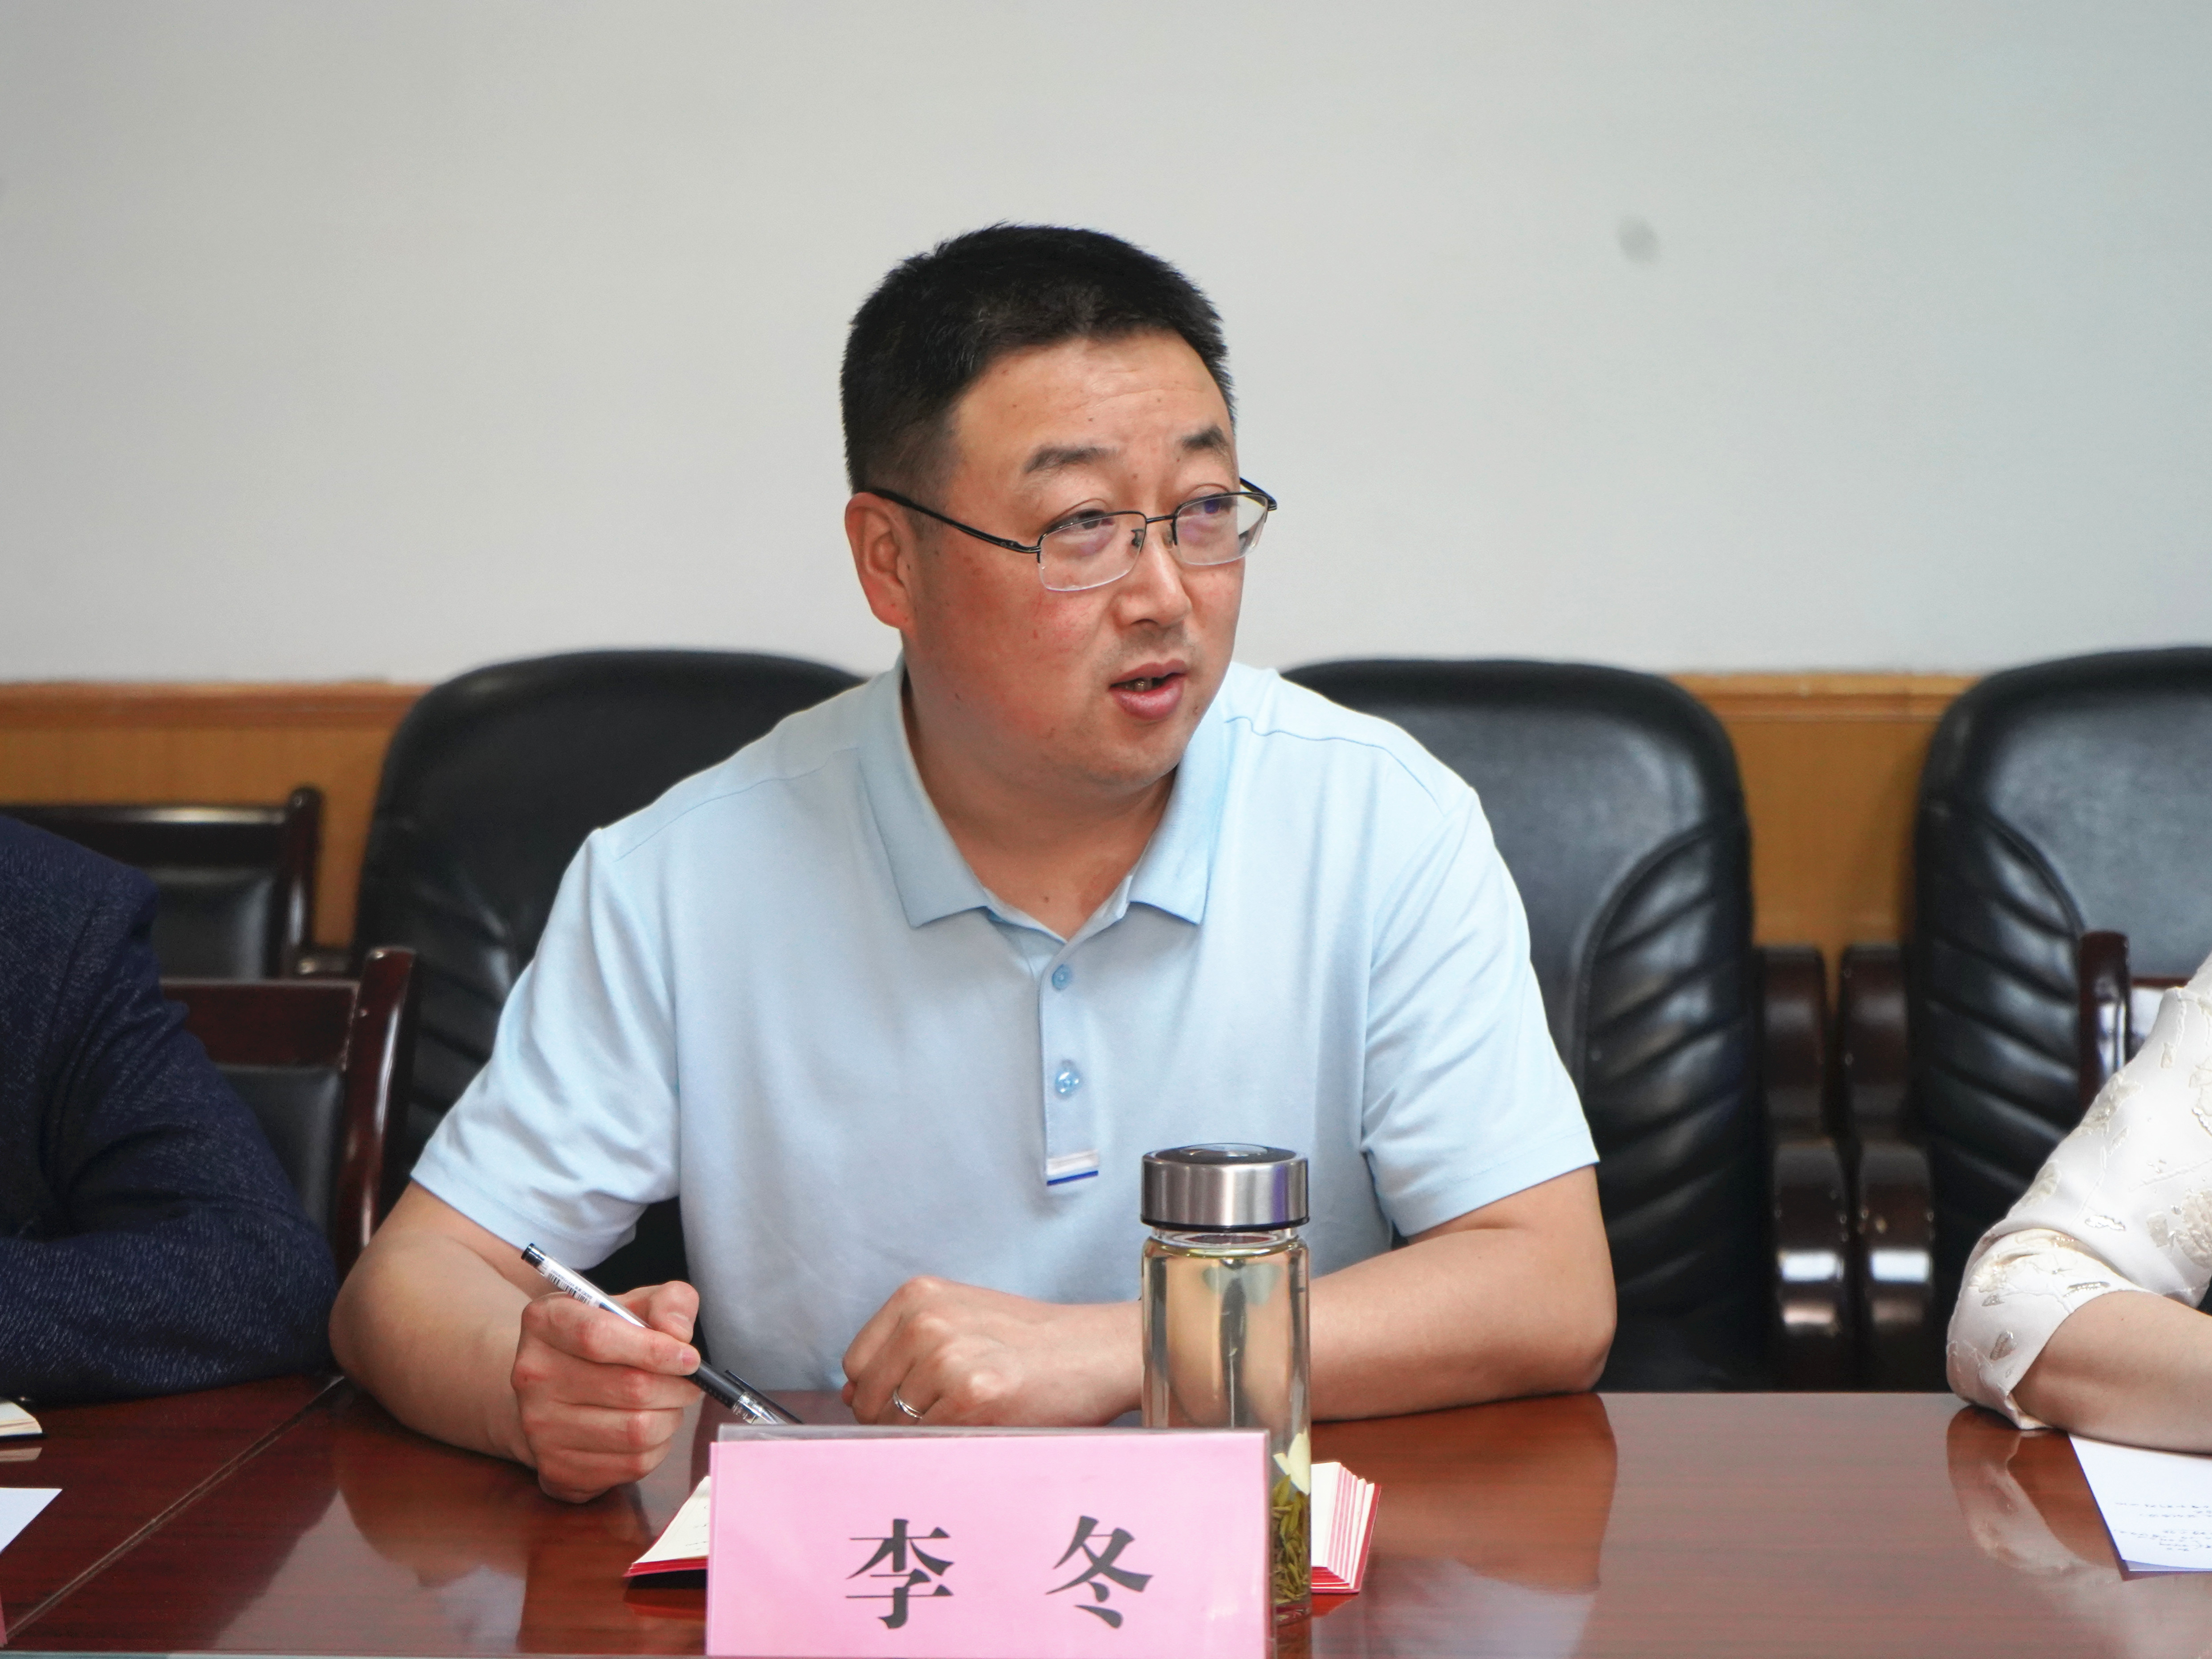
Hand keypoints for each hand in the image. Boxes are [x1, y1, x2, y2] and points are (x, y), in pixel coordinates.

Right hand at [508, 1279, 701, 1501]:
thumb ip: (668, 1303)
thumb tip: (679, 1333)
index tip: (689, 1358)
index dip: (654, 1349)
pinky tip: (649, 1428)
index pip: (597, 1337)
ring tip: (668, 1404)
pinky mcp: (557, 1469)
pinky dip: (657, 1448)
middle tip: (689, 1383)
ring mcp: (538, 1428)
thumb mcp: (637, 1305)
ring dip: (670, 1418)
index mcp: (545, 1321)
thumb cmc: (608, 1341)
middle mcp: (532, 1375)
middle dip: (676, 1387)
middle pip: (629, 1387)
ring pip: (636, 1431)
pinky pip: (633, 1465)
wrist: (558, 1390)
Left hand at [841, 1277, 1139, 1426]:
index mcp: (918, 1295)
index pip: (855, 1363)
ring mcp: (948, 1357)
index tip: (912, 1395)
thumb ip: (903, 1347)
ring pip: (896, 1425)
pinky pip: (930, 1440)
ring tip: (975, 1408)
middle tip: (949, 1408)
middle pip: (868, 1397)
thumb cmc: (1029, 1341)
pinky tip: (987, 1418)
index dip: (878, 1389)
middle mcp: (926, 1320)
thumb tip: (851, 1395)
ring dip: (928, 1431)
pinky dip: (952, 1441)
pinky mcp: (972, 1395)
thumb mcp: (960, 1319)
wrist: (1093, 1351)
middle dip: (897, 1417)